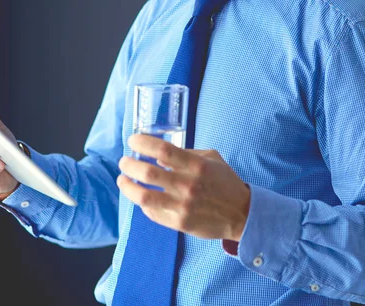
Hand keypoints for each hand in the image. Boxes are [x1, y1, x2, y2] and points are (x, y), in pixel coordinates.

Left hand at [117, 134, 250, 240]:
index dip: (143, 143)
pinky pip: (152, 212)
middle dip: (129, 165)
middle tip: (124, 162)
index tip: (132, 141)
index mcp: (196, 166)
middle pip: (147, 173)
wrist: (241, 214)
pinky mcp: (179, 223)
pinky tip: (142, 198)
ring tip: (123, 180)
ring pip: (143, 196)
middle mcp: (188, 185)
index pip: (163, 150)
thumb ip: (186, 154)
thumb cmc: (225, 182)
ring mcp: (182, 206)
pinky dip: (143, 203)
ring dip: (127, 186)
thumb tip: (159, 157)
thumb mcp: (211, 158)